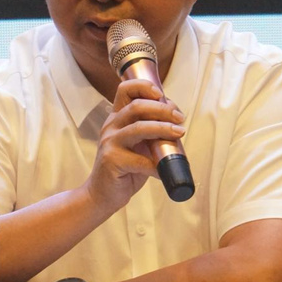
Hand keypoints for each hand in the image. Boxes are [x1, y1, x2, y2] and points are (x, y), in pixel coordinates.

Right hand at [86, 79, 185, 213]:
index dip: (144, 86)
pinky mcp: (111, 161)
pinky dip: (157, 165)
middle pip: (137, 106)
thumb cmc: (125, 168)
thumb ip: (151, 130)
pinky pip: (140, 160)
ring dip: (163, 128)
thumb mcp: (138, 144)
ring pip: (138, 128)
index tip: (162, 94)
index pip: (125, 89)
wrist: (102, 194)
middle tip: (180, 118)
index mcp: (117, 117)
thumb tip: (177, 120)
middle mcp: (111, 126)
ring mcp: (109, 143)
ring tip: (179, 133)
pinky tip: (164, 170)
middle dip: (163, 109)